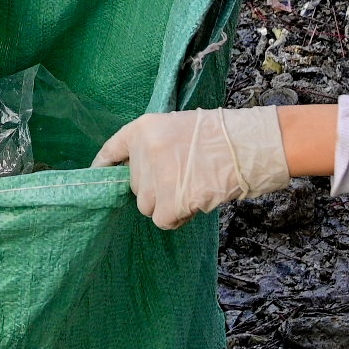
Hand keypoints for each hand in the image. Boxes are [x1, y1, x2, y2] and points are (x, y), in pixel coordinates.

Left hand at [95, 108, 292, 228]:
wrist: (248, 145)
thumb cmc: (221, 136)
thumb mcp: (178, 128)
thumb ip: (154, 148)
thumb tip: (141, 174)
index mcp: (143, 129)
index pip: (112, 151)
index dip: (105, 167)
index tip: (99, 176)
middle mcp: (143, 152)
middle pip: (135, 186)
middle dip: (156, 189)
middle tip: (185, 178)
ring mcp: (156, 177)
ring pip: (147, 206)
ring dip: (167, 204)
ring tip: (193, 188)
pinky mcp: (170, 201)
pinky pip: (163, 220)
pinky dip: (178, 217)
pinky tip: (196, 201)